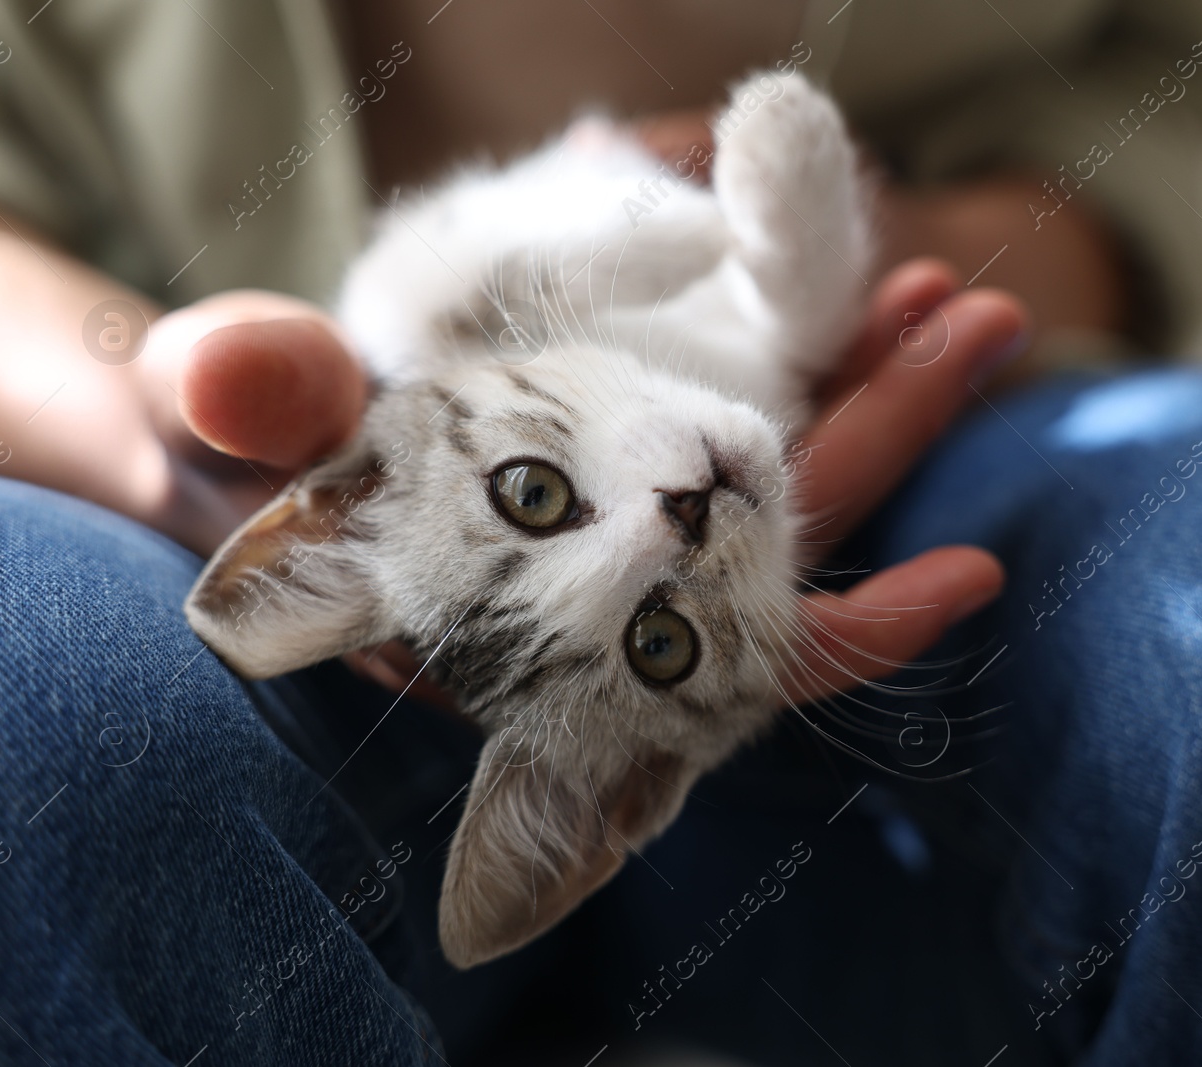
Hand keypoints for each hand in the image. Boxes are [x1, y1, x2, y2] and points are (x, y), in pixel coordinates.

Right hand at [155, 263, 1023, 708]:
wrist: (245, 453)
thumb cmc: (237, 465)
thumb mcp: (224, 429)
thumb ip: (244, 399)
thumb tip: (231, 369)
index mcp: (535, 622)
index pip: (720, 661)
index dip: (852, 632)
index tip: (977, 573)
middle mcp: (604, 587)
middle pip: (786, 539)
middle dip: (887, 427)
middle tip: (969, 317)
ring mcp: (627, 518)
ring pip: (786, 476)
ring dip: (871, 380)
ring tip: (933, 287)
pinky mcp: (633, 454)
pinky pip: (754, 430)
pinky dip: (813, 363)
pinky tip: (856, 292)